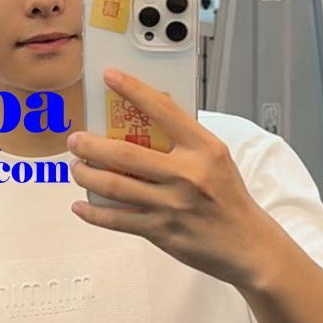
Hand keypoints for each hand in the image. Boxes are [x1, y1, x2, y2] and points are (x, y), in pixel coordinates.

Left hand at [67, 67, 267, 285]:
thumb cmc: (228, 197)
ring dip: (86, 175)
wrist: (247, 245)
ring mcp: (172, 204)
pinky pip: (117, 220)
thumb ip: (185, 139)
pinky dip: (94, 213)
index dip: (133, 90)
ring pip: (114, 186)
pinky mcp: (161, 230)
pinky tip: (81, 206)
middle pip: (124, 153)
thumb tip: (146, 115)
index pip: (163, 110)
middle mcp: (187, 174)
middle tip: (76, 140)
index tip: (109, 77)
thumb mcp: (216, 158)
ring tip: (76, 168)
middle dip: (90, 145)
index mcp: (204, 149)